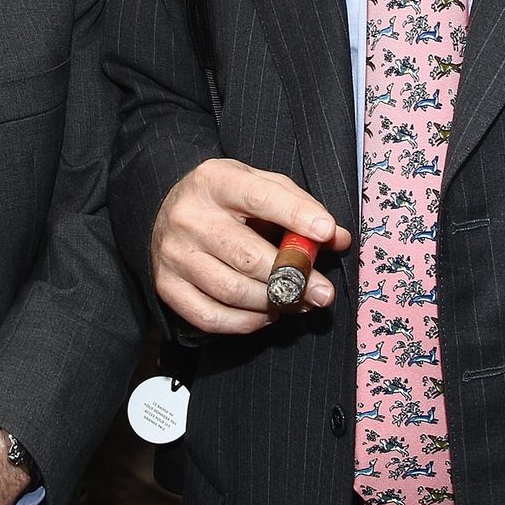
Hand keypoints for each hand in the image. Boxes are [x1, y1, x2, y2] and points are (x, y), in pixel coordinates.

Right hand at [151, 159, 350, 333]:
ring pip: (232, 291)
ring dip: (274, 304)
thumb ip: (299, 206)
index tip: (326, 232)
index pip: (259, 198)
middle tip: (323, 292)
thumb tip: (337, 238)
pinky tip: (266, 314)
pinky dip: (246, 322)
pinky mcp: (166, 286)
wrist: (168, 212)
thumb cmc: (226, 200)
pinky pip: (211, 317)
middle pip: (247, 255)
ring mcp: (173, 254)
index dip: (296, 216)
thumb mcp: (259, 185)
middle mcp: (189, 217)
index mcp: (214, 181)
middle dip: (293, 278)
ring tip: (296, 301)